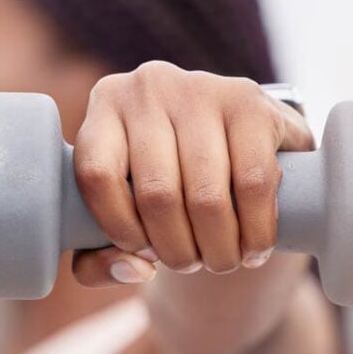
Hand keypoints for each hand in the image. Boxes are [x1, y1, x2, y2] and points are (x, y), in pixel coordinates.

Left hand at [70, 61, 314, 285]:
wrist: (244, 140)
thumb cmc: (170, 181)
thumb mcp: (127, 211)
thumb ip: (100, 258)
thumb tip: (132, 267)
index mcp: (106, 104)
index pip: (97, 175)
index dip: (120, 229)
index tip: (143, 254)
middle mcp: (148, 87)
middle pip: (156, 193)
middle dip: (176, 250)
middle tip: (190, 265)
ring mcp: (201, 88)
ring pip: (205, 195)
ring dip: (216, 248)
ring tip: (221, 261)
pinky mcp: (252, 102)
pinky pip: (253, 183)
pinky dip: (255, 231)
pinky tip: (254, 248)